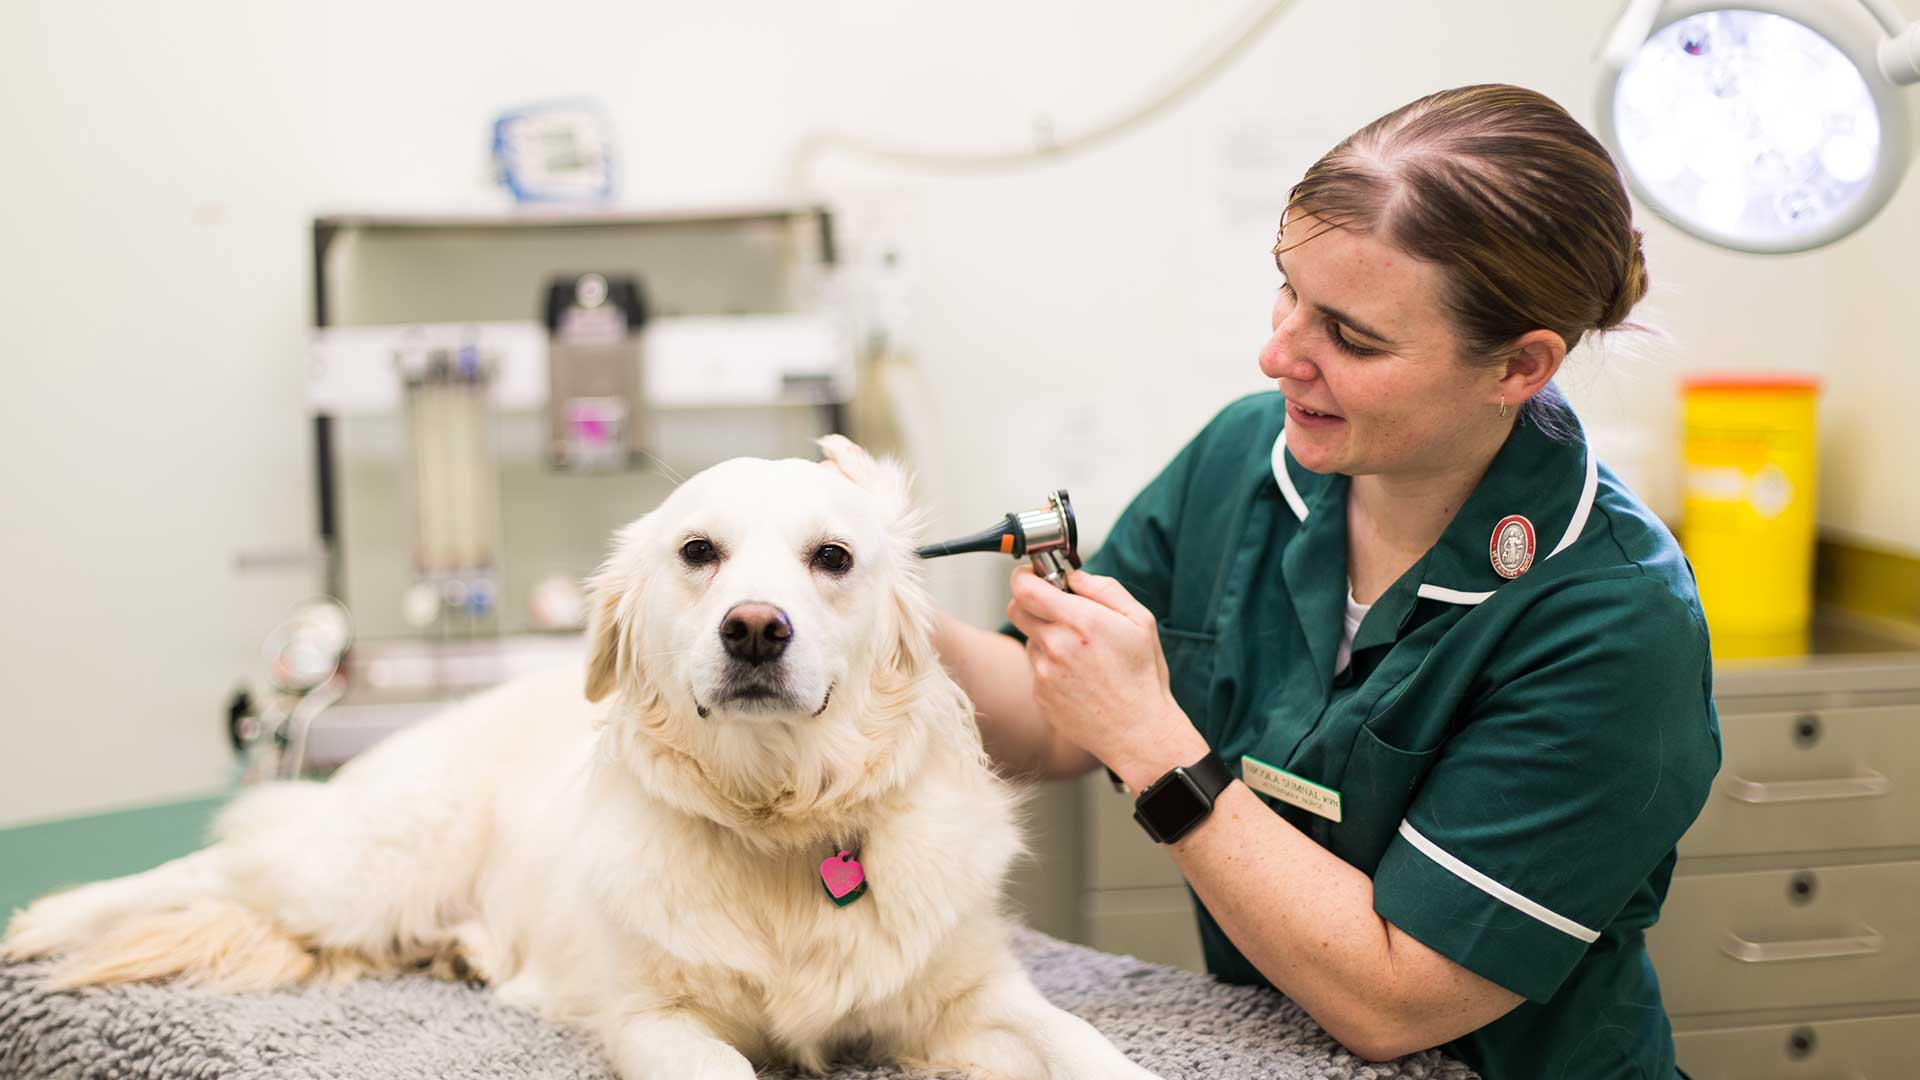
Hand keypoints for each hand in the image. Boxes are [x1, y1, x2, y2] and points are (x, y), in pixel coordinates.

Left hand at [1005, 567, 1207, 789]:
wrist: (1138, 731)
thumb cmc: (1142, 676)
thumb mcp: (1139, 621)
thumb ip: (1104, 589)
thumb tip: (1073, 577)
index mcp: (1080, 622)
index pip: (1024, 588)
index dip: (1025, 576)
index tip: (1034, 576)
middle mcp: (1056, 646)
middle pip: (1017, 609)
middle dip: (1033, 603)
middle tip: (1058, 610)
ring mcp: (1044, 673)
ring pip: (1030, 639)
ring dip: (1046, 637)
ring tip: (1082, 654)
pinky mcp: (1039, 695)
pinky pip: (1036, 667)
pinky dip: (1051, 665)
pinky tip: (1079, 677)